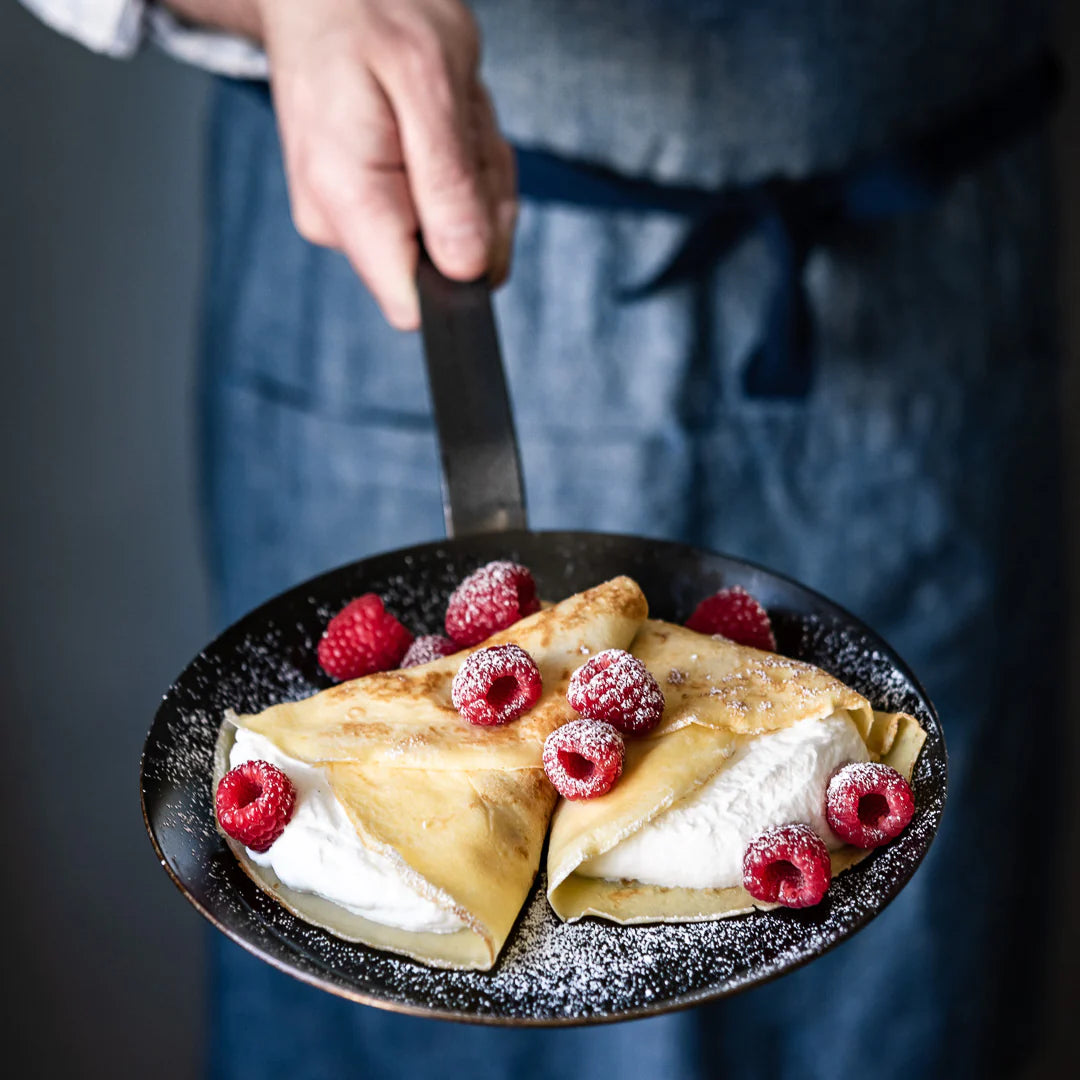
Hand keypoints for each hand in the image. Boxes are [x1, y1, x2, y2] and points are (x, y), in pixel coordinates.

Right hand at [169, 0, 516, 328]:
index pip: (413, 304)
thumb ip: (449, 184)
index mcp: (349, 201)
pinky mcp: (372, 205)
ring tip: (444, 114)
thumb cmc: (371, 11)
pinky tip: (439, 122)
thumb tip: (467, 269)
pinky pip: (444, 210)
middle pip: (449, 269)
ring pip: (457, 238)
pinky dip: (461, 168)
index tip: (474, 205)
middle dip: (480, 201)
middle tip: (460, 129)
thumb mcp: (430, 82)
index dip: (463, 274)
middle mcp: (340, 223)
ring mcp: (353, 217)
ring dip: (473, 176)